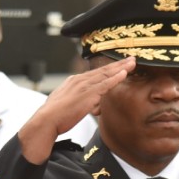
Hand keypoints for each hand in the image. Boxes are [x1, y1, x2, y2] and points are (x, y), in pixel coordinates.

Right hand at [18, 56, 134, 164]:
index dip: (107, 70)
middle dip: (117, 64)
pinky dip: (116, 77)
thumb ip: (74, 100)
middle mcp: (79, 80)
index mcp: (73, 81)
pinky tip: (125, 72)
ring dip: (121, 67)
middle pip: (102, 70)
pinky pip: (106, 84)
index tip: (116, 66)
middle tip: (130, 58)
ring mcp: (84, 86)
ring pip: (106, 74)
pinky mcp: (88, 94)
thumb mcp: (63, 103)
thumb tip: (80, 104)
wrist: (46, 121)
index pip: (93, 74)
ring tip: (132, 62)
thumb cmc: (53, 117)